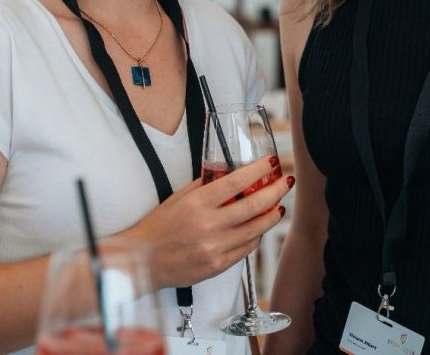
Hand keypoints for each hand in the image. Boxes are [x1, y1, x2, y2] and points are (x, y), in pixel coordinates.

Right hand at [119, 157, 291, 288]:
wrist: (142, 262)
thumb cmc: (158, 227)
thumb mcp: (178, 198)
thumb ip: (205, 185)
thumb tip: (230, 173)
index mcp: (197, 204)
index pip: (237, 182)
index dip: (259, 170)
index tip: (272, 162)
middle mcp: (208, 225)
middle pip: (254, 205)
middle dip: (275, 191)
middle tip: (287, 181)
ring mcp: (214, 248)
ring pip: (255, 229)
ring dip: (272, 215)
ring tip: (280, 205)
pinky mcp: (217, 266)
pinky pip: (246, 248)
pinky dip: (256, 236)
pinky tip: (260, 227)